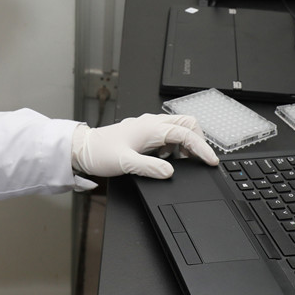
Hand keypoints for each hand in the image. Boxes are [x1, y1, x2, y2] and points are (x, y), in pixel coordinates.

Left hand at [71, 114, 218, 179]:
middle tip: (200, 159)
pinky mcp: (144, 132)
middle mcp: (151, 123)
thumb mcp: (125, 164)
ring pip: (178, 127)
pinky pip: (167, 133)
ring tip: (184, 162)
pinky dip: (174, 144)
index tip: (211, 161)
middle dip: (198, 139)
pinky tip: (166, 159)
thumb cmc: (100, 153)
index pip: (185, 134)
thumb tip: (170, 171)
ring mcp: (148, 126)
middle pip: (187, 122)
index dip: (202, 148)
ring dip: (186, 142)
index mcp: (150, 128)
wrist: (83, 149)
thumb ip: (149, 168)